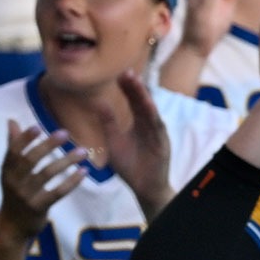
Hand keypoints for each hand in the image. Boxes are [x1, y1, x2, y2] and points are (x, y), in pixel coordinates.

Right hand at [0, 122, 86, 237]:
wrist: (13, 227)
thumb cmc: (15, 193)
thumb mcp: (10, 172)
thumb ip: (13, 147)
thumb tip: (11, 121)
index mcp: (6, 170)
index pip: (13, 151)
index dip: (25, 139)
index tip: (38, 126)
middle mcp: (13, 182)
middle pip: (30, 160)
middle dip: (48, 145)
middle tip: (65, 133)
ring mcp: (25, 196)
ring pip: (47, 174)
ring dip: (66, 161)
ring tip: (82, 152)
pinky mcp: (38, 208)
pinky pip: (58, 192)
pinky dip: (72, 181)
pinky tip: (84, 172)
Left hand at [99, 70, 172, 215]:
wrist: (143, 188)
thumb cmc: (130, 165)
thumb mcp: (114, 140)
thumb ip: (108, 122)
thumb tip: (98, 102)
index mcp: (139, 124)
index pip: (133, 101)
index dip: (128, 88)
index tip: (120, 74)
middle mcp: (149, 126)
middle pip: (143, 102)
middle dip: (136, 88)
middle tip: (127, 72)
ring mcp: (157, 134)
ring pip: (151, 112)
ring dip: (144, 97)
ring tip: (137, 83)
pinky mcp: (162, 145)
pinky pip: (157, 128)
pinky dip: (153, 116)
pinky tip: (147, 105)